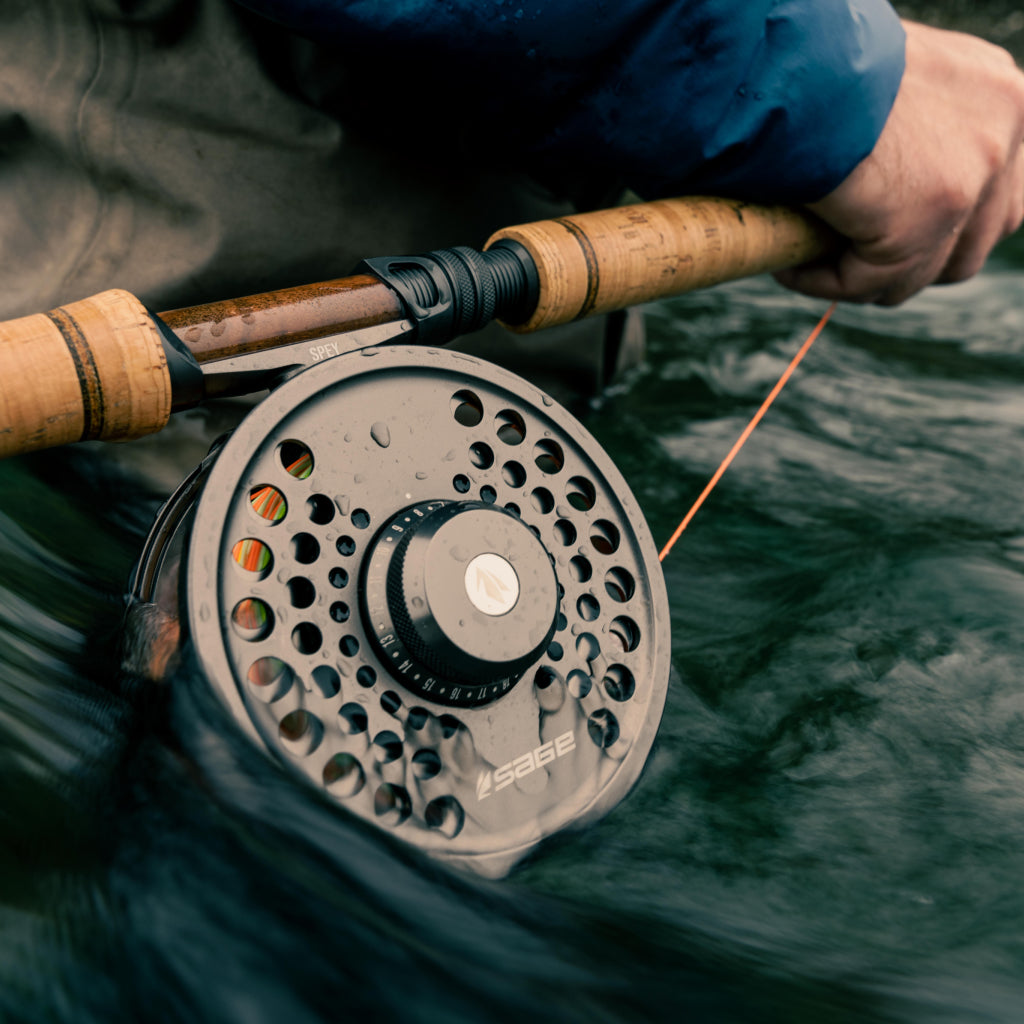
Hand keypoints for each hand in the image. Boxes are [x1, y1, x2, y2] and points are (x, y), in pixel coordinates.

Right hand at [775, 20, 1023, 305]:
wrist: (800, 70)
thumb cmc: (826, 65)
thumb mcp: (897, 81)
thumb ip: (918, 124)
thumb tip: (891, 178)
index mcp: (1003, 98)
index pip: (1003, 192)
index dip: (951, 226)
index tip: (896, 233)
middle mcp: (1003, 136)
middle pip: (976, 241)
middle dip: (917, 261)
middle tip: (857, 257)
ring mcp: (969, 184)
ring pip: (926, 273)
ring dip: (871, 280)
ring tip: (819, 266)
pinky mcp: (922, 225)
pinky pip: (871, 282)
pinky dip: (827, 284)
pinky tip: (793, 269)